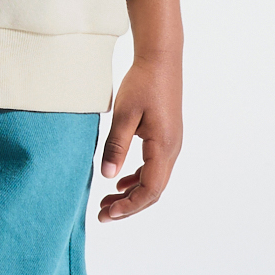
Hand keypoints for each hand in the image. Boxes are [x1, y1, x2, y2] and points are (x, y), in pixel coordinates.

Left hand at [98, 54, 181, 221]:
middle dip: (128, 206)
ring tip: (106, 202)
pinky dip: (137, 179)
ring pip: (154, 180)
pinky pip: (154, 168)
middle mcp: (172, 150)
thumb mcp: (125, 115)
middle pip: (153, 191)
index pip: (150, 190)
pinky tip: (119, 182)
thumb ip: (116, 147)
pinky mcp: (165, 138)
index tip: (107, 214)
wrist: (161, 59)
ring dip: (131, 194)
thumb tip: (108, 177)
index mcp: (164, 147)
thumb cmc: (143, 83)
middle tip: (102, 214)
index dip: (129, 206)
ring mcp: (171, 144)